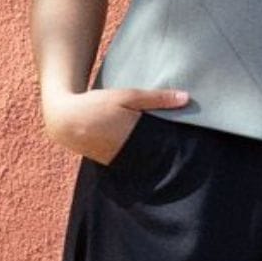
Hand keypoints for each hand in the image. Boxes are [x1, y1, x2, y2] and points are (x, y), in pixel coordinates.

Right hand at [42, 86, 188, 164]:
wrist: (65, 120)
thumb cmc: (97, 104)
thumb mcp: (127, 95)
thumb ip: (157, 98)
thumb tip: (187, 98)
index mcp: (135, 134)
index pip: (166, 144)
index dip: (180, 144)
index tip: (195, 143)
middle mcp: (129, 152)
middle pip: (159, 156)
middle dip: (171, 153)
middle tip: (188, 150)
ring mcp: (120, 161)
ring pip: (147, 161)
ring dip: (157, 157)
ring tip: (171, 153)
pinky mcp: (113, 164)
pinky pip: (134, 163)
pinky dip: (143, 158)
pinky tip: (150, 154)